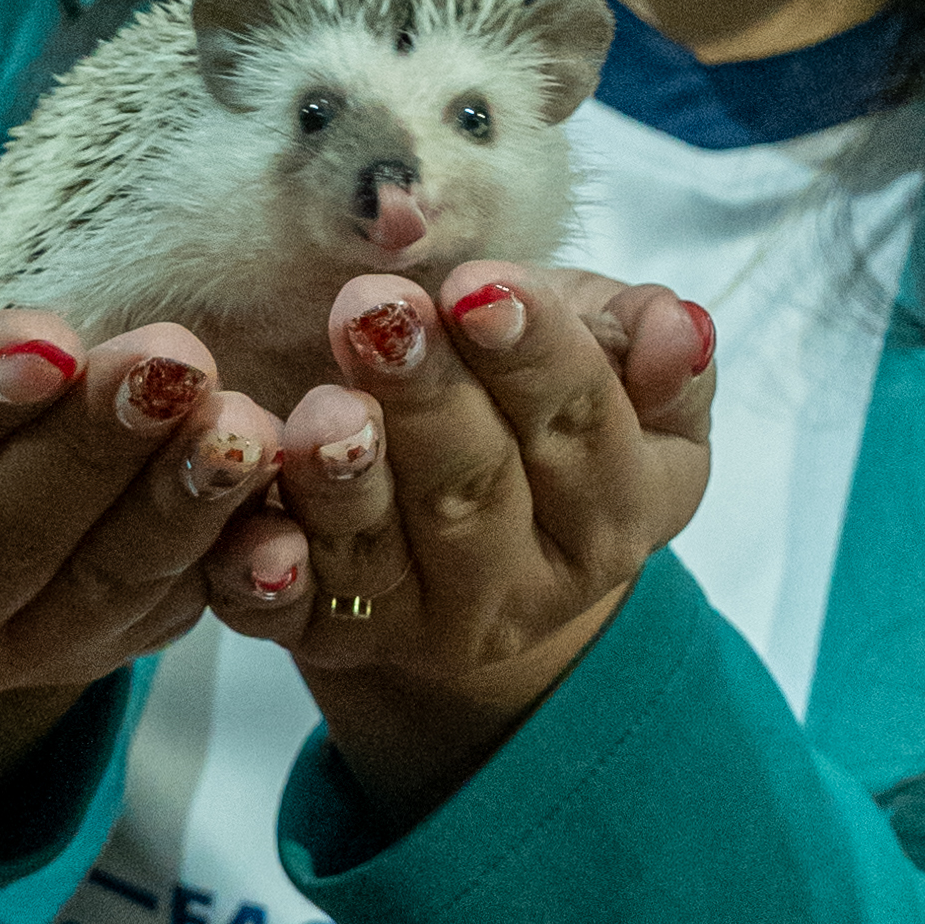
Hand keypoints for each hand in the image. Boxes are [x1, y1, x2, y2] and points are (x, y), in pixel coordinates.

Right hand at [0, 191, 283, 827]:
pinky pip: (185, 614)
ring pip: (103, 581)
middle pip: (4, 526)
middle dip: (94, 447)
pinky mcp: (105, 653)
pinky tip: (304, 490)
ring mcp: (9, 648)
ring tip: (249, 421)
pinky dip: (249, 560)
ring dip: (182, 507)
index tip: (42, 333)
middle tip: (174, 361)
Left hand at [206, 263, 714, 823]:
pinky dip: (264, 580)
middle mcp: (528, 585)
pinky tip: (245, 536)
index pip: (581, 425)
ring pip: (380, 552)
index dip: (534, 355)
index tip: (480, 284)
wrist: (477, 535)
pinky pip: (290, 616)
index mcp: (617, 510)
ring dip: (344, 481)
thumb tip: (679, 329)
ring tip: (318, 410)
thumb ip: (649, 346)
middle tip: (374, 310)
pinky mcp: (332, 638)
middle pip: (475, 488)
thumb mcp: (618, 375)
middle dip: (426, 397)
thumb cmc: (545, 414)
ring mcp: (425, 621)